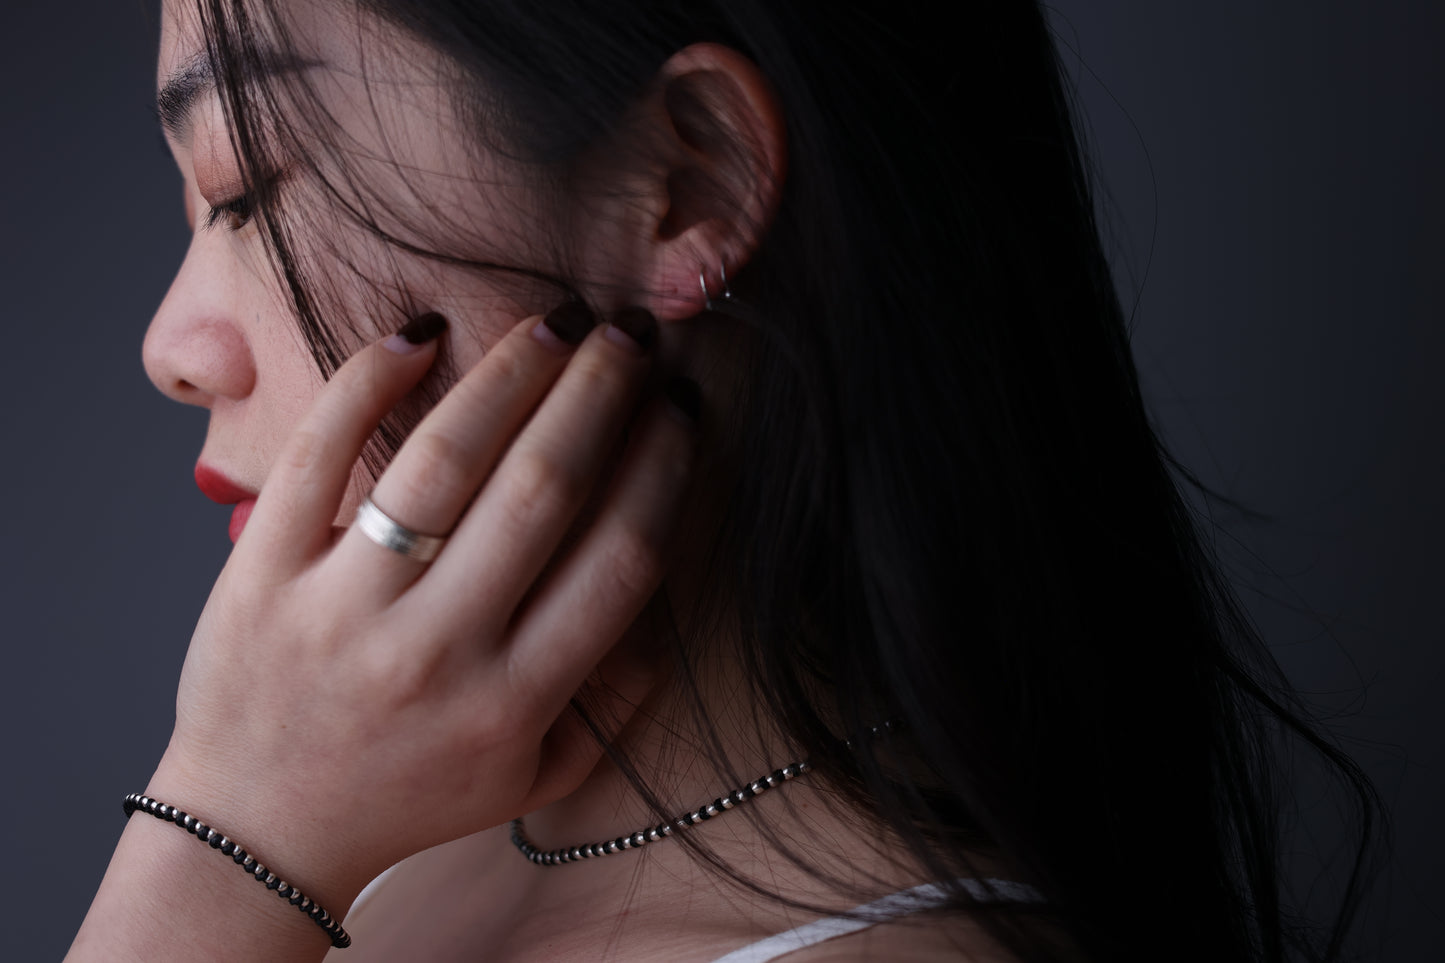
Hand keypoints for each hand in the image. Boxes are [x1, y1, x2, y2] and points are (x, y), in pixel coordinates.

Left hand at [145, 305, 695, 907]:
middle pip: (544, 489)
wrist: (260, 829)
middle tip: (631, 339)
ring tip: (555, 323)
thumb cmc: (409, 793)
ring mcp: (343, 608)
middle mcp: (436, 651)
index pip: (619, 558)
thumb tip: (670, 586)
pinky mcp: (263, 573)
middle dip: (601, 394)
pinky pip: (320, 454)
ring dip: (513, 373)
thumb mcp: (535, 775)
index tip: (679, 411)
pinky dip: (370, 381)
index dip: (663, 468)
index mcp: (515, 701)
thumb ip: (614, 697)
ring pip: (445, 460)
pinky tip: (421, 336)